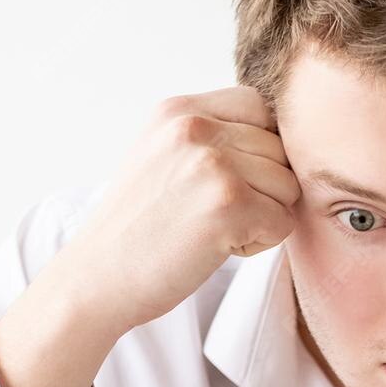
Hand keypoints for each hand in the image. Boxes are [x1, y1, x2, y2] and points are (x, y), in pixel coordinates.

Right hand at [65, 86, 300, 333]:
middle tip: (213, 216)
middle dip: (261, 189)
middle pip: (278, 150)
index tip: (225, 182)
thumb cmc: (136, 228)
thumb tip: (277, 136)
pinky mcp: (230, 205)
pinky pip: (284, 222)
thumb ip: (209, 135)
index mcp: (179, 109)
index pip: (258, 109)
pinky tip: (218, 248)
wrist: (98, 277)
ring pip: (287, 186)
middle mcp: (196, 126)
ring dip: (263, 217)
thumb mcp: (161, 154)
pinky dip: (260, 244)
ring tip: (214, 230)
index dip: (258, 151)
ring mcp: (214, 163)